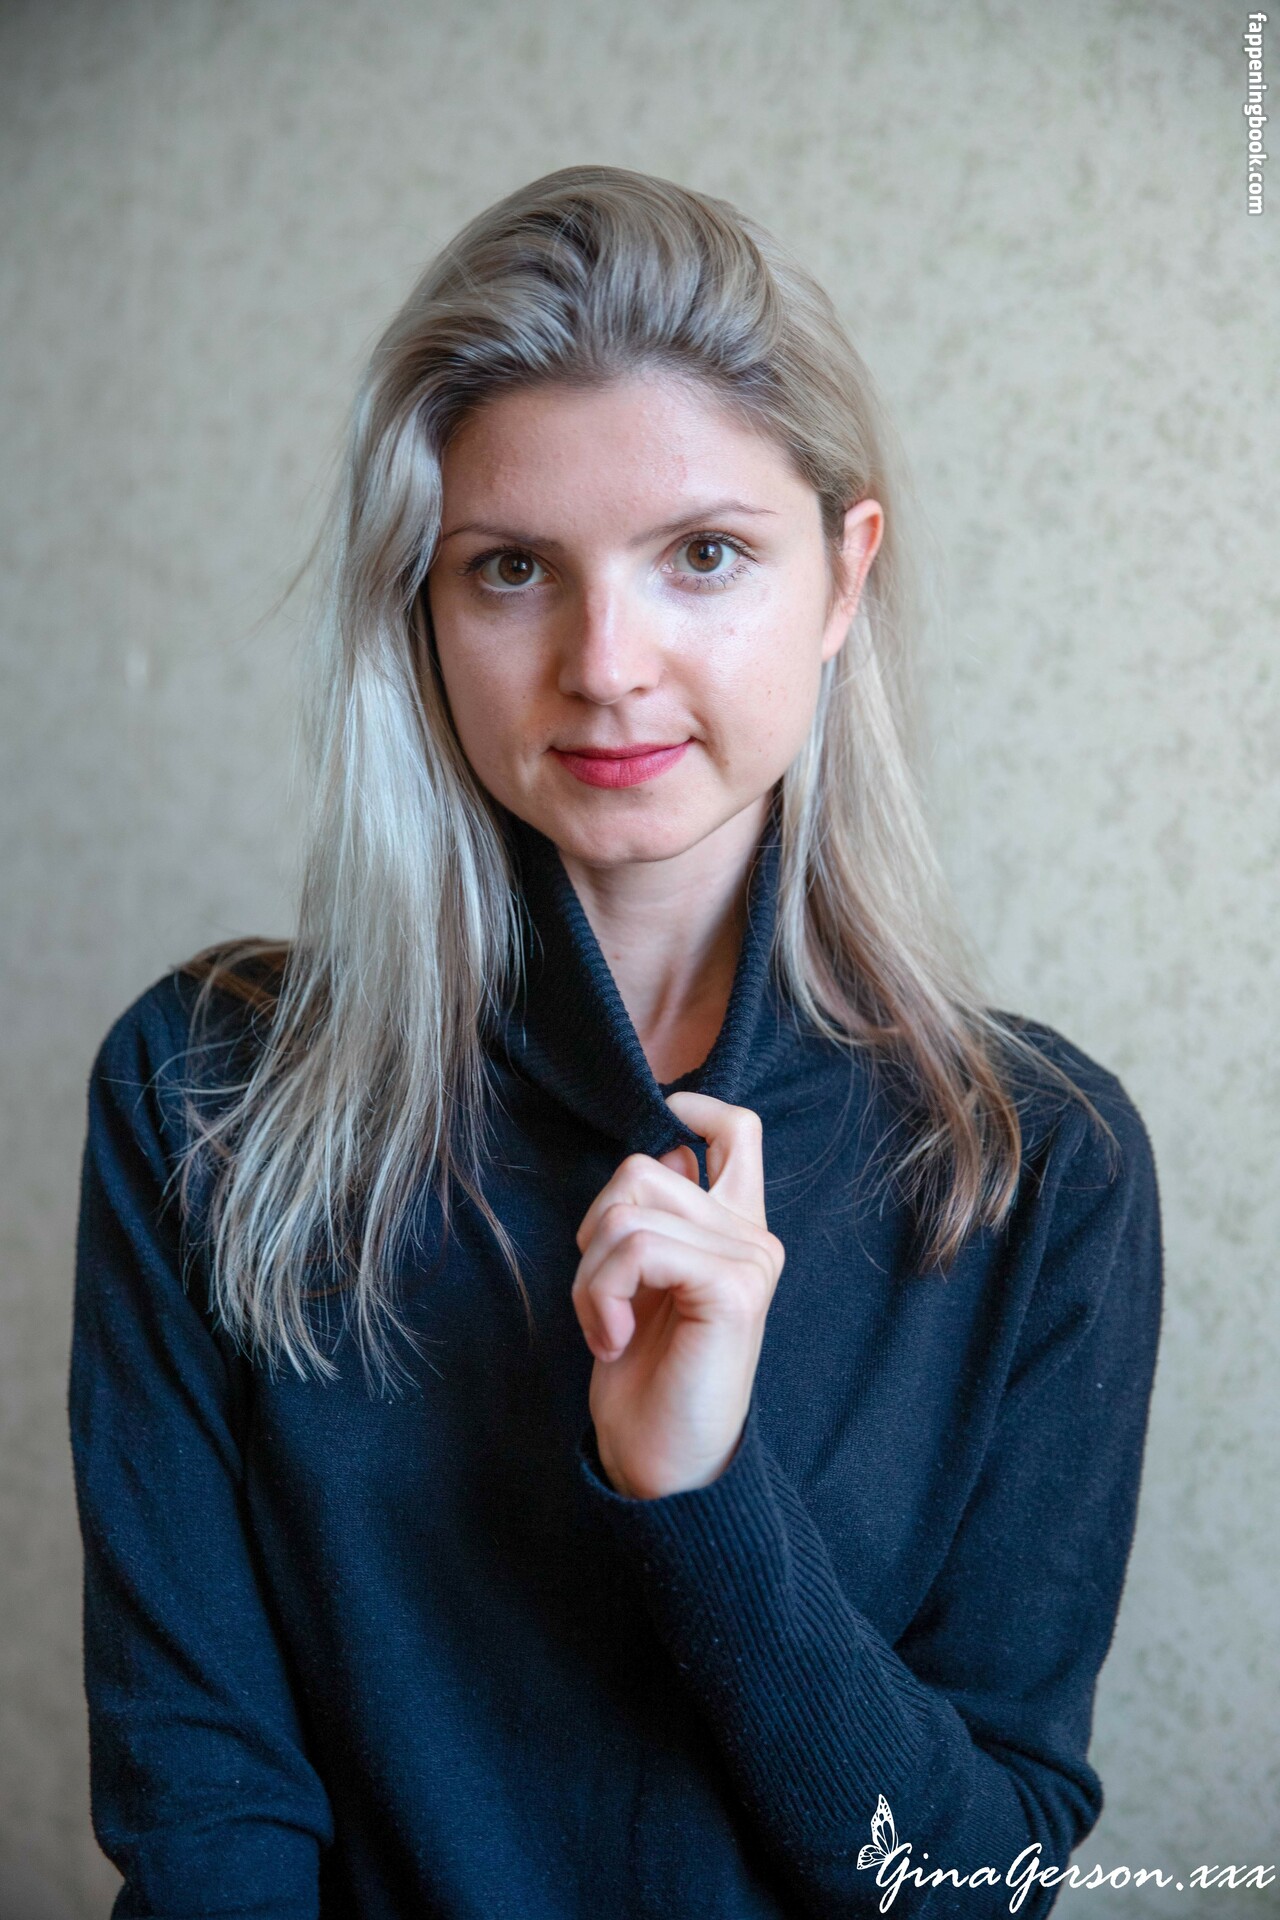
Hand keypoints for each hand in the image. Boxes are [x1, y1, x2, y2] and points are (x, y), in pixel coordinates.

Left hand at [572, 1092, 784, 1500]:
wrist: (662, 1465)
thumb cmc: (649, 1378)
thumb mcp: (645, 1283)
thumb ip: (662, 1218)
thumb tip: (668, 1154)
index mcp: (734, 1229)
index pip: (738, 1132)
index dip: (699, 1107)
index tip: (670, 1113)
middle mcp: (753, 1235)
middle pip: (642, 1170)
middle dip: (593, 1235)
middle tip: (603, 1304)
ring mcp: (750, 1259)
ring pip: (629, 1209)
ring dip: (591, 1275)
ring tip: (609, 1327)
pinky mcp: (735, 1288)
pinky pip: (638, 1247)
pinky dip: (604, 1293)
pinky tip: (615, 1339)